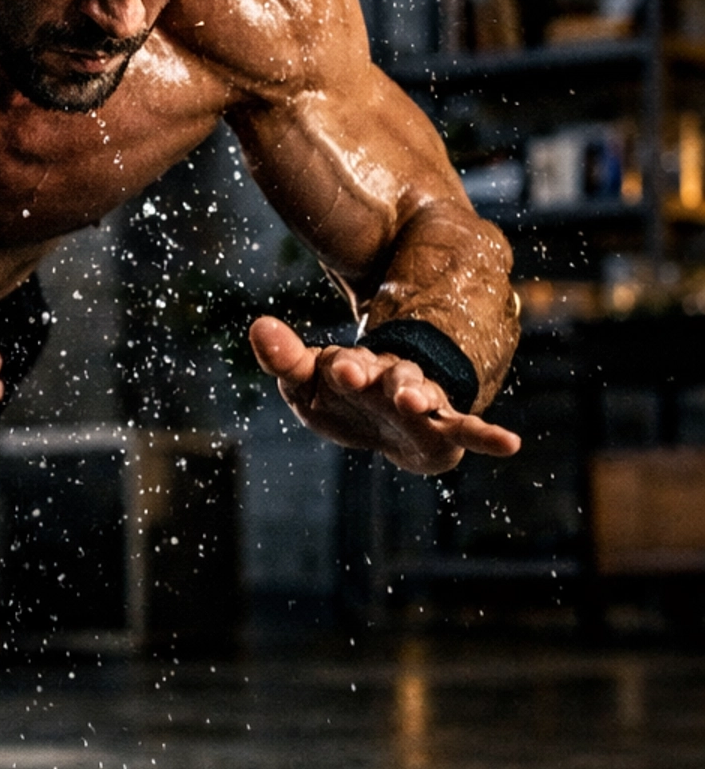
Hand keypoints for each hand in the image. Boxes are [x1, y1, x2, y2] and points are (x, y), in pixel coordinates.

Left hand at [249, 316, 520, 475]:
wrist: (380, 422)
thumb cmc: (341, 398)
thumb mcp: (305, 385)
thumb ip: (284, 358)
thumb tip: (257, 323)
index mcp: (356, 365)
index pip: (348, 362)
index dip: (344, 365)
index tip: (338, 367)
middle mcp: (391, 379)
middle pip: (390, 374)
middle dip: (383, 377)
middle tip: (373, 379)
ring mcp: (420, 401)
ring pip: (424, 394)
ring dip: (419, 395)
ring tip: (415, 400)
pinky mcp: (443, 429)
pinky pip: (467, 430)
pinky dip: (488, 436)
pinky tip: (511, 444)